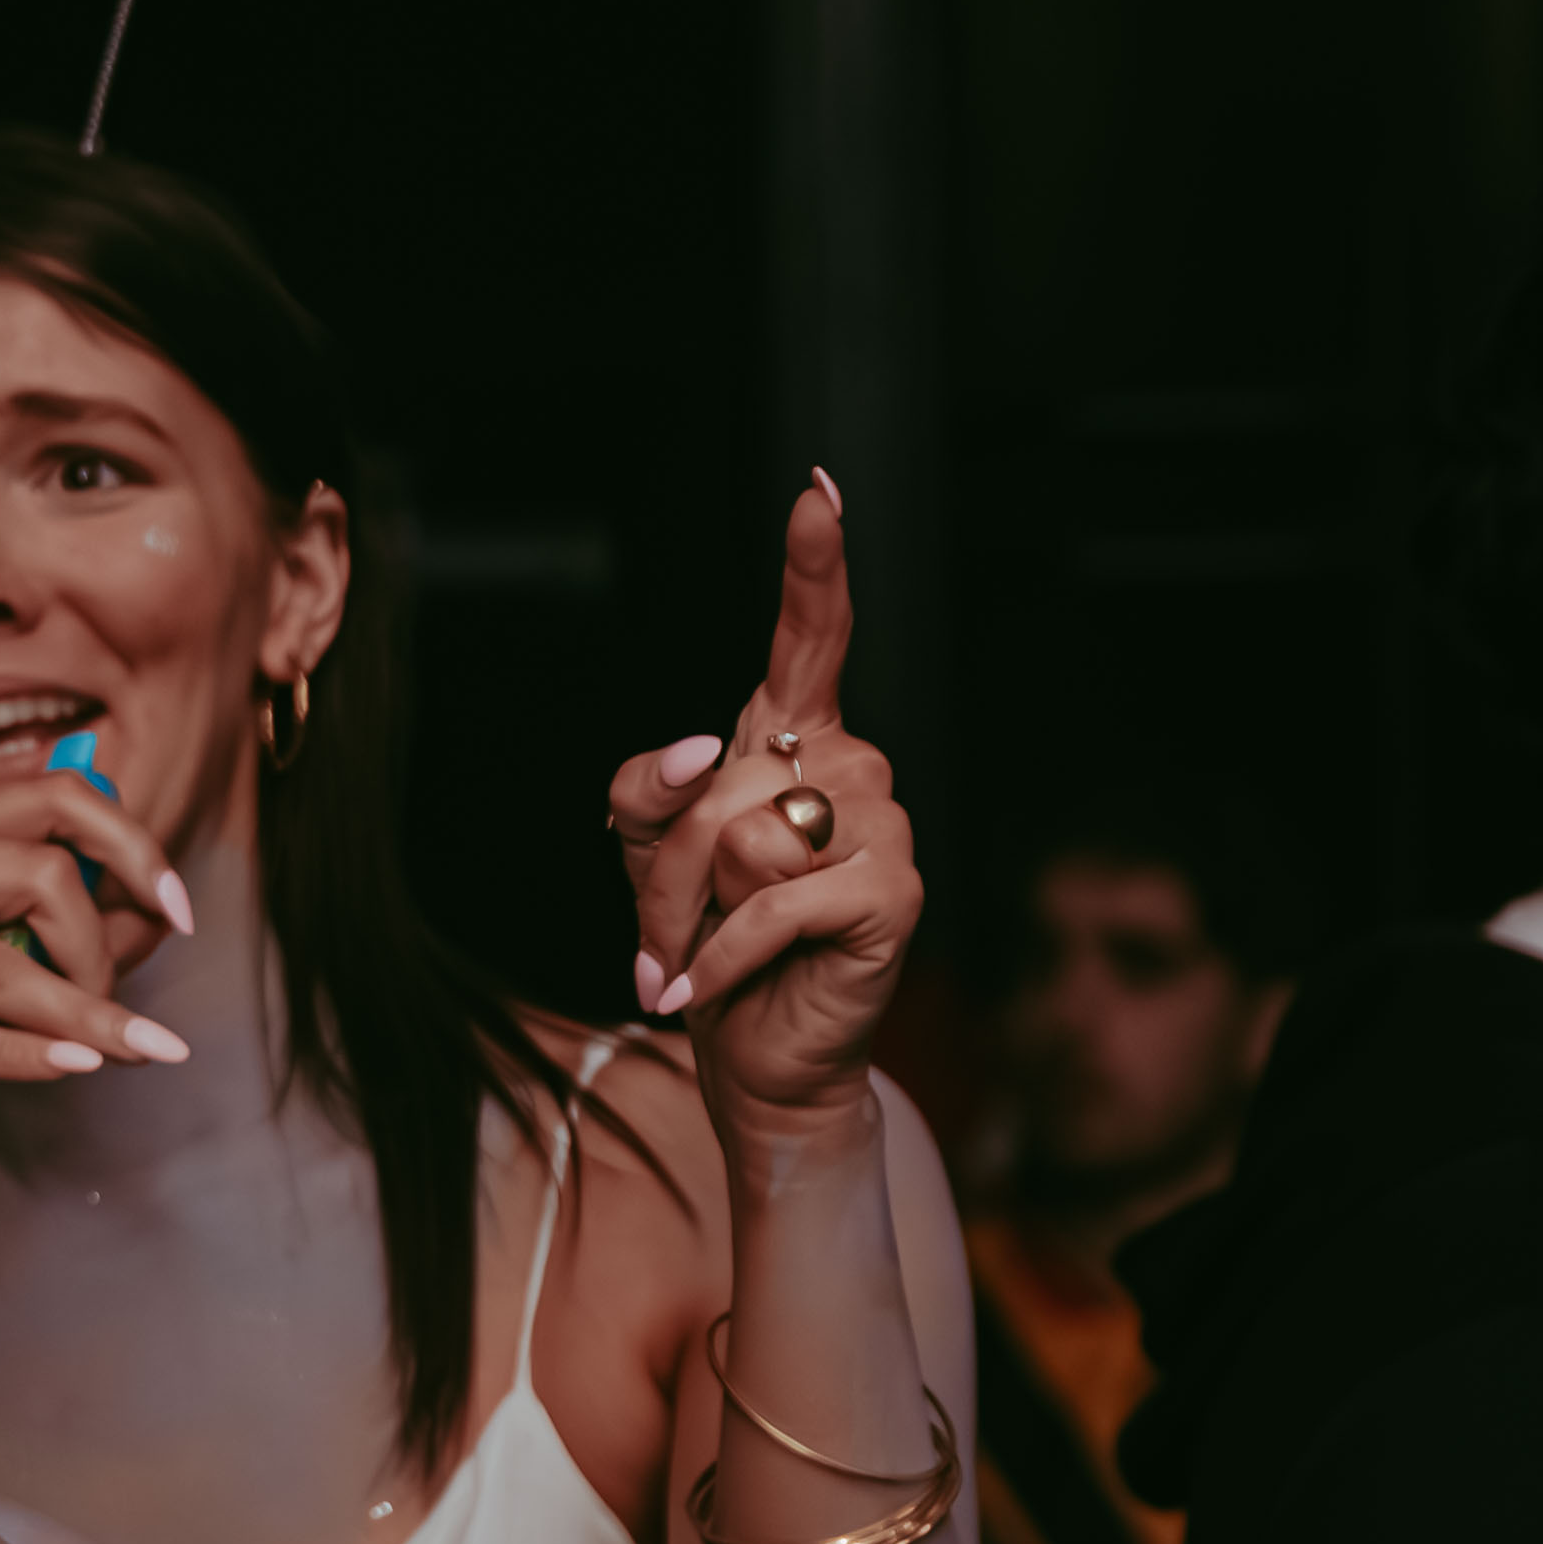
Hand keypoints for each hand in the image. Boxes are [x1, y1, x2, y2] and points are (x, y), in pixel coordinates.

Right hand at [0, 773, 197, 1202]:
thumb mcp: (6, 958)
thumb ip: (81, 928)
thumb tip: (164, 913)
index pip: (58, 797)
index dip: (133, 848)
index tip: (180, 908)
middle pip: (44, 878)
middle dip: (100, 954)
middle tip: (115, 1014)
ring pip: (8, 966)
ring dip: (86, 1016)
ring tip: (135, 1049)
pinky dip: (26, 1054)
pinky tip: (78, 1065)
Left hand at [606, 477, 924, 1140]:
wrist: (747, 1053)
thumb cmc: (705, 944)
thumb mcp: (647, 852)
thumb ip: (648, 788)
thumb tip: (703, 753)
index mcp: (796, 737)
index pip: (812, 635)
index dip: (813, 565)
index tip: (817, 490)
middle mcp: (852, 764)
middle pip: (720, 778)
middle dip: (666, 871)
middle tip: (662, 939)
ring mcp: (884, 823)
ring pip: (744, 833)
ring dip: (692, 914)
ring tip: (701, 958)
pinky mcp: (895, 891)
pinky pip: (773, 899)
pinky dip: (720, 957)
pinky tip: (706, 990)